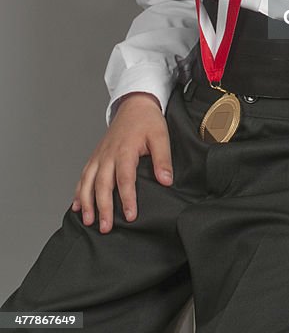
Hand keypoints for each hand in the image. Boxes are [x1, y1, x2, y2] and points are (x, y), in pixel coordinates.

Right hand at [70, 92, 172, 233]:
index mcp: (125, 150)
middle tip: (105, 227)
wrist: (134, 104)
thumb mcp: (161, 136)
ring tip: (88, 221)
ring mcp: (100, 156)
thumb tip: (166, 181)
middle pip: (102, 184)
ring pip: (88, 181)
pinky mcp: (96, 156)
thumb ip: (163, 159)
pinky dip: (79, 191)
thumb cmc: (148, 121)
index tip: (129, 216)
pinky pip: (84, 176)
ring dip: (87, 202)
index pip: (124, 179)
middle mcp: (108, 154)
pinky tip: (78, 206)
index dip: (127, 198)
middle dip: (102, 207)